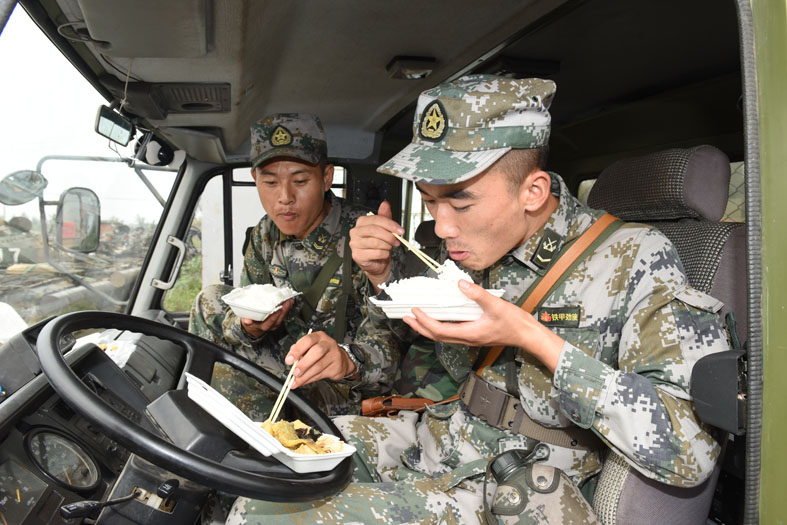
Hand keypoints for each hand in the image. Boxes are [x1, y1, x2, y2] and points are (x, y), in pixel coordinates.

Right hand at [240, 298, 294, 337]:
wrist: (254, 326)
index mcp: (263, 326)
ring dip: (287, 308)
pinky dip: (287, 307)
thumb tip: (247, 321)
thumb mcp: (246, 321)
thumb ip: (247, 321)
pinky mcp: (278, 318)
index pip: (269, 323)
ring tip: (289, 299)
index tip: (277, 310)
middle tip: (287, 302)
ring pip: (283, 316)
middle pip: (279, 319)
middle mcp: (271, 326)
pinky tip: (290, 301)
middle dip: (284, 310)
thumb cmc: (250, 322)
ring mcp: (275, 323)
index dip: (274, 317)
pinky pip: (284, 313)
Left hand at [284, 331, 357, 387]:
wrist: (340, 360)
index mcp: (319, 336)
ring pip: (318, 366)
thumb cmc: (321, 353)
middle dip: (303, 364)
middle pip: (317, 352)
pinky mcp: (336, 367)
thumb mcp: (310, 347)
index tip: (289, 360)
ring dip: (305, 376)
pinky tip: (303, 382)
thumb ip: (299, 351)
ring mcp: (334, 355)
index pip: (308, 340)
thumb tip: (290, 360)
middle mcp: (328, 344)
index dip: (297, 350)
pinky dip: (310, 380)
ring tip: (296, 381)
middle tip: (294, 372)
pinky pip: (321, 375)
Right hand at [350, 201, 403, 291]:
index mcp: (362, 222)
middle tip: (397, 240)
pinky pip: (375, 253)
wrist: (377, 262)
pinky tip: (384, 254)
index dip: (390, 224)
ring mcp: (355, 244)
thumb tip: (385, 204)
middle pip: (375, 230)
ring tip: (389, 248)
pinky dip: (384, 254)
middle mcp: (355, 232)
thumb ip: (385, 216)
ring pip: (376, 242)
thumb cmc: (380, 245)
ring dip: (387, 246)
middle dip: (389, 236)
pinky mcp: (357, 255)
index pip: (376, 219)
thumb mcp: (384, 229)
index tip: (400, 230)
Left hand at [403, 280, 564, 372]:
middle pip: (436, 336)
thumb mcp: (496, 306)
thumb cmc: (515, 323)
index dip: (425, 321)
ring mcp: (470, 338)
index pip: (439, 330)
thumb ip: (477, 294)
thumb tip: (460, 284)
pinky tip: (438, 318)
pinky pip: (451, 332)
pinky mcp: (474, 335)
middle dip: (420, 327)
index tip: (415, 311)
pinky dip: (439, 326)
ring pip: (442, 335)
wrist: (528, 335)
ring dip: (427, 327)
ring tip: (416, 318)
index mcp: (469, 333)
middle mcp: (467, 338)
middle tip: (406, 317)